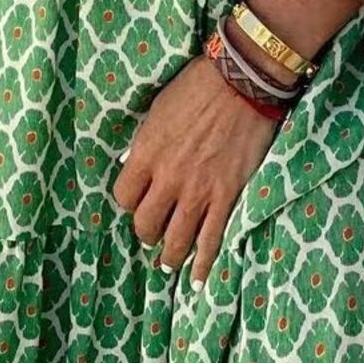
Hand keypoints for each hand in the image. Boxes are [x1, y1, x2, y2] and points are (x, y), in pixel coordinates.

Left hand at [113, 54, 278, 282]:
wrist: (240, 82)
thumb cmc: (196, 87)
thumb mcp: (157, 109)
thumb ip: (145, 143)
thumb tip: (133, 166)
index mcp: (146, 153)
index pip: (123, 196)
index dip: (128, 204)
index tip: (136, 203)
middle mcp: (168, 178)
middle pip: (146, 224)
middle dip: (147, 232)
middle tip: (153, 234)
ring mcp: (198, 191)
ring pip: (176, 240)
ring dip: (169, 256)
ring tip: (169, 262)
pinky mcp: (227, 197)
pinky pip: (211, 241)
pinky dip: (203, 265)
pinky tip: (196, 280)